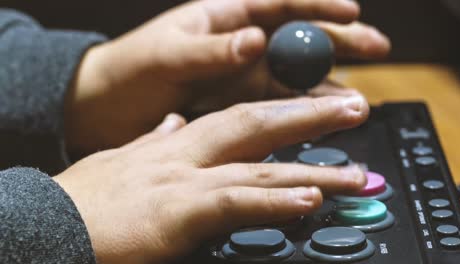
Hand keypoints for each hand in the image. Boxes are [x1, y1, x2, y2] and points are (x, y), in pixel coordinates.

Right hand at [55, 94, 368, 263]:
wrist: (44, 225)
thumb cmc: (85, 201)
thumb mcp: (123, 160)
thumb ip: (156, 140)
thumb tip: (176, 124)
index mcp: (176, 143)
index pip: (239, 116)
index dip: (282, 112)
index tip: (317, 111)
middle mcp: (185, 153)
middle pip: (258, 123)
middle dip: (310, 116)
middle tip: (357, 109)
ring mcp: (182, 180)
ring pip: (259, 164)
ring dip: (312, 166)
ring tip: (355, 171)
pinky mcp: (176, 213)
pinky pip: (235, 201)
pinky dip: (274, 199)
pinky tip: (308, 198)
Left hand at [65, 0, 389, 154]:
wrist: (102, 110)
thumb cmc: (126, 72)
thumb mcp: (164, 55)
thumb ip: (209, 50)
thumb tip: (254, 41)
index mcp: (220, 18)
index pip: (276, 3)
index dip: (315, 5)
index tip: (350, 10)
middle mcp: (236, 45)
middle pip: (295, 40)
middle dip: (335, 42)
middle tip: (375, 47)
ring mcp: (237, 77)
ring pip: (290, 78)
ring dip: (323, 86)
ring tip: (354, 97)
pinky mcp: (232, 106)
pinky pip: (273, 106)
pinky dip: (298, 112)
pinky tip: (320, 117)